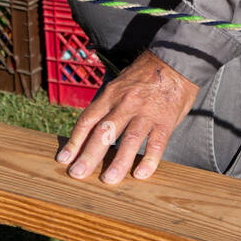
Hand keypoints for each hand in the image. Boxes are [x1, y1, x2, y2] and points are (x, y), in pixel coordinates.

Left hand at [56, 51, 198, 183]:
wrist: (176, 60)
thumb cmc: (146, 74)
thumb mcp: (121, 82)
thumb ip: (110, 104)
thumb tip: (94, 127)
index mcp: (111, 94)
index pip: (87, 120)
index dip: (74, 141)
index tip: (64, 159)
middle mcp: (125, 104)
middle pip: (103, 132)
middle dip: (88, 155)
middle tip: (77, 174)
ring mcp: (146, 112)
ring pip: (129, 140)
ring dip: (118, 162)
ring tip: (108, 180)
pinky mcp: (165, 120)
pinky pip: (156, 143)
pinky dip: (149, 160)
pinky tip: (141, 174)